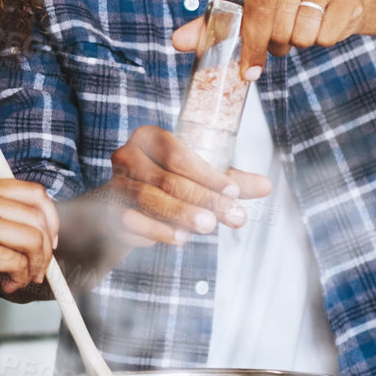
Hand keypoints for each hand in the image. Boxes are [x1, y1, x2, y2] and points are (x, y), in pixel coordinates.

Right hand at [0, 179, 59, 314]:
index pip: (32, 192)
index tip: (48, 237)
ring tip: (22, 276)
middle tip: (40, 264)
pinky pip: (18, 263)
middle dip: (46, 247)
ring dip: (36, 264)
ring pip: (33, 239)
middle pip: (38, 217)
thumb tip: (37, 228)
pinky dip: (20, 278)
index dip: (49, 217)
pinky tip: (6, 284)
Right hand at [85, 125, 270, 248]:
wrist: (125, 204)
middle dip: (203, 199)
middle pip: (167, 178)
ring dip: (182, 214)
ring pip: (149, 199)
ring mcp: (115, 185)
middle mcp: (126, 156)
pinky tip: (181, 237)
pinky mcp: (109, 212)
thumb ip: (230, 180)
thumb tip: (266, 186)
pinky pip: (133, 221)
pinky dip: (158, 231)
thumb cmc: (167, 183)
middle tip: (232, 216)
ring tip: (209, 226)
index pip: (178, 155)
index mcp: (149, 138)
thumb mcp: (200, 176)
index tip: (234, 192)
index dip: (207, 174)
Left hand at [171, 0, 365, 74]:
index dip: (253, 45)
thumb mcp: (244, 14)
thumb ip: (210, 28)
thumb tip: (177, 42)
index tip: (250, 70)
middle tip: (281, 35)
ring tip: (301, 26)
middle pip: (280, 27)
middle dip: (277, 44)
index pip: (256, 12)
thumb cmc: (280, 6)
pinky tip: (322, 23)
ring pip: (304, 34)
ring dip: (301, 41)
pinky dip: (324, 40)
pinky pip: (329, 36)